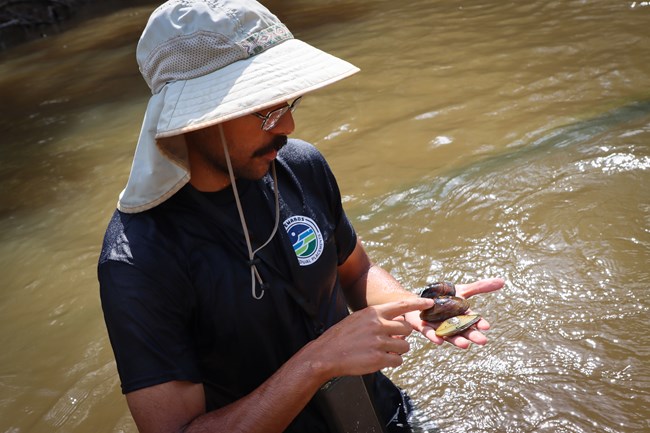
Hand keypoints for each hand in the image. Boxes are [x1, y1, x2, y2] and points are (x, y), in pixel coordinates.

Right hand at [311, 297, 433, 377]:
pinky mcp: (378, 359)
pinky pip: (398, 360)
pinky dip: (392, 362)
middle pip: (406, 329)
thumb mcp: (359, 320)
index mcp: (373, 312)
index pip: (401, 305)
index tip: (430, 303)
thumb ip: (379, 321)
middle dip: (402, 337)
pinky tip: (379, 360)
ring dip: (398, 351)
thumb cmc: (342, 337)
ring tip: (383, 352)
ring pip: (405, 346)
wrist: (326, 354)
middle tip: (390, 341)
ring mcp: (379, 342)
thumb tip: (399, 328)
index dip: (418, 304)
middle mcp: (378, 325)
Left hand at [404, 277, 503, 348]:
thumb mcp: (462, 290)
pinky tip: (439, 341)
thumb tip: (503, 281)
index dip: (479, 323)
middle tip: (482, 341)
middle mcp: (452, 324)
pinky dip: (434, 337)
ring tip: (465, 345)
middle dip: (472, 336)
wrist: (421, 300)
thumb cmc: (444, 298)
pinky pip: (429, 333)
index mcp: (462, 316)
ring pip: (448, 335)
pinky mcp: (424, 326)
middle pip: (463, 331)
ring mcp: (438, 327)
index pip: (473, 320)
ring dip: (456, 340)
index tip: (487, 326)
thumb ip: (480, 287)